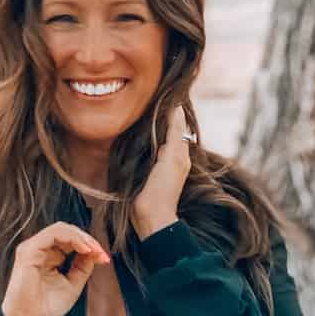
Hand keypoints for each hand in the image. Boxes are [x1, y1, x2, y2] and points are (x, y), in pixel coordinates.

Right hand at [0, 221, 110, 315]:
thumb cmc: (46, 307)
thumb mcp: (73, 284)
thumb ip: (82, 267)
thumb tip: (94, 253)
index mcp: (48, 256)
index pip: (70, 241)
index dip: (89, 246)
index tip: (104, 259)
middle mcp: (40, 250)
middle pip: (67, 232)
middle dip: (88, 240)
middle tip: (101, 254)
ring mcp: (33, 248)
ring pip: (61, 229)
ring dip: (82, 238)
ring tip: (94, 251)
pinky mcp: (29, 250)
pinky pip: (53, 234)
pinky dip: (72, 238)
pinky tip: (84, 250)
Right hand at [132, 104, 194, 237]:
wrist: (150, 218)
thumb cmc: (162, 189)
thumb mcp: (171, 158)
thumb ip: (173, 134)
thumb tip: (178, 108)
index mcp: (180, 155)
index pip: (177, 128)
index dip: (172, 114)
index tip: (162, 97)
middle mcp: (172, 161)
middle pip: (167, 135)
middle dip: (160, 122)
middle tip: (148, 104)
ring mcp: (159, 169)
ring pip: (156, 144)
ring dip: (150, 133)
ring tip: (139, 117)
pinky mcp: (147, 176)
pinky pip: (147, 155)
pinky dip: (143, 145)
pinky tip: (134, 140)